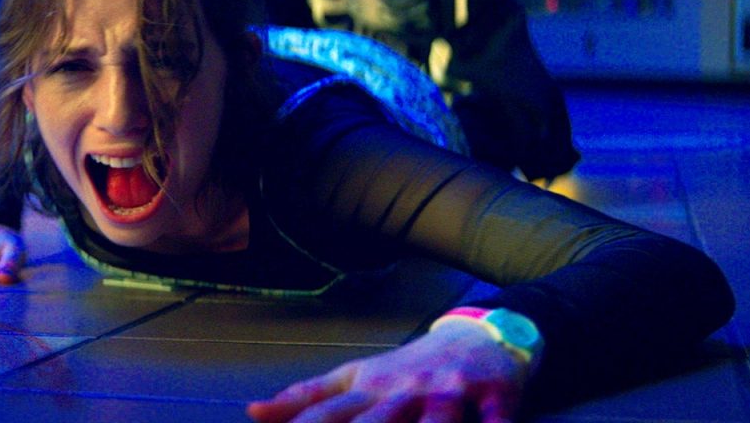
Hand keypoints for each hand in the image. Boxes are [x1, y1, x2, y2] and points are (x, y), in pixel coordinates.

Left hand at [247, 319, 529, 421]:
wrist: (477, 336)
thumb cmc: (407, 369)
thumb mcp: (356, 377)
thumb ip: (307, 397)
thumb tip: (252, 412)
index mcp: (369, 387)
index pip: (326, 412)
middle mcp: (404, 389)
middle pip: (375, 422)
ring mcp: (449, 391)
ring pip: (437, 422)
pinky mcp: (495, 394)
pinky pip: (496, 420)